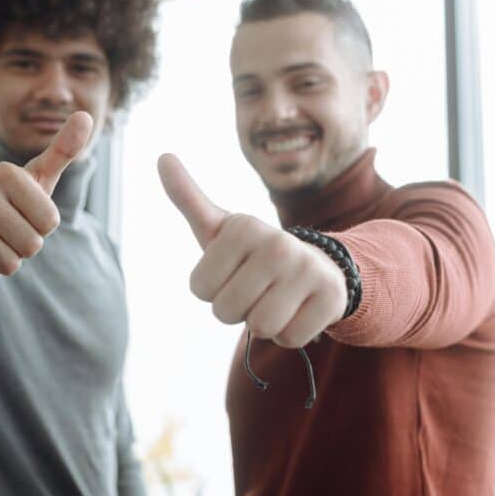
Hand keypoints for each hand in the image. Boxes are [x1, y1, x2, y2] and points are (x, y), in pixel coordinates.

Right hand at [0, 111, 93, 288]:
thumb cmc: (12, 202)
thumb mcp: (38, 178)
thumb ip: (63, 149)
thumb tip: (86, 116)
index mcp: (5, 173)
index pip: (50, 222)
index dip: (44, 226)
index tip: (27, 215)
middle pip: (30, 245)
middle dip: (26, 247)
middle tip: (10, 233)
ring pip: (8, 264)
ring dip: (7, 262)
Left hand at [157, 153, 346, 347]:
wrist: (317, 264)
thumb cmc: (253, 252)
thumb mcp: (219, 227)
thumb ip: (187, 197)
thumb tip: (162, 157)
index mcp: (243, 228)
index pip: (200, 289)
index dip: (212, 290)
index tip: (232, 271)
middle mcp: (278, 245)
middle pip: (226, 311)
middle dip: (236, 309)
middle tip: (255, 288)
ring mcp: (308, 270)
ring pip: (260, 327)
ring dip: (262, 322)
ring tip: (276, 298)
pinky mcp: (332, 298)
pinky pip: (290, 338)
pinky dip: (290, 332)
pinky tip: (298, 309)